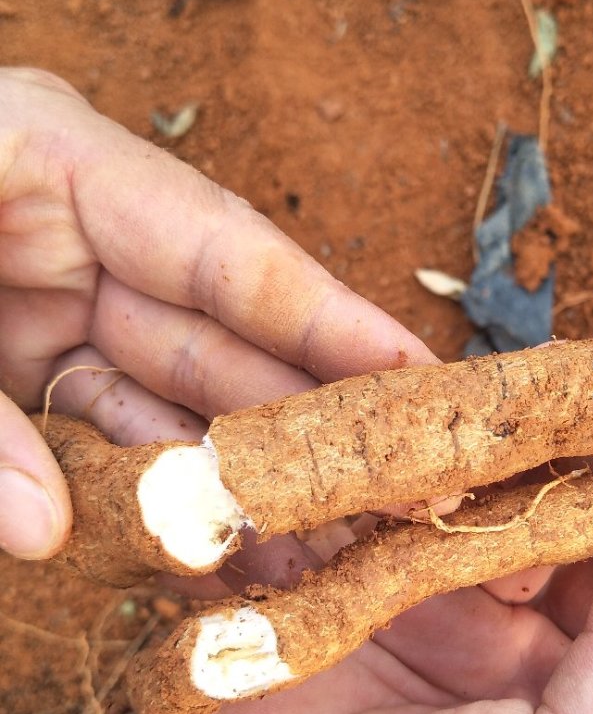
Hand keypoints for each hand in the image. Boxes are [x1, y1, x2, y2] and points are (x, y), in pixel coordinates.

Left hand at [0, 68, 432, 561]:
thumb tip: (46, 532)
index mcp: (55, 156)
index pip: (232, 253)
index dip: (338, 330)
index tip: (430, 392)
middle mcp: (74, 228)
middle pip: (221, 337)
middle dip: (307, 432)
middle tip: (398, 505)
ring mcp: (44, 293)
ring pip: (168, 398)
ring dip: (239, 484)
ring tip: (319, 558)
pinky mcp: (14, 353)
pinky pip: (98, 425)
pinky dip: (153, 489)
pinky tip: (216, 548)